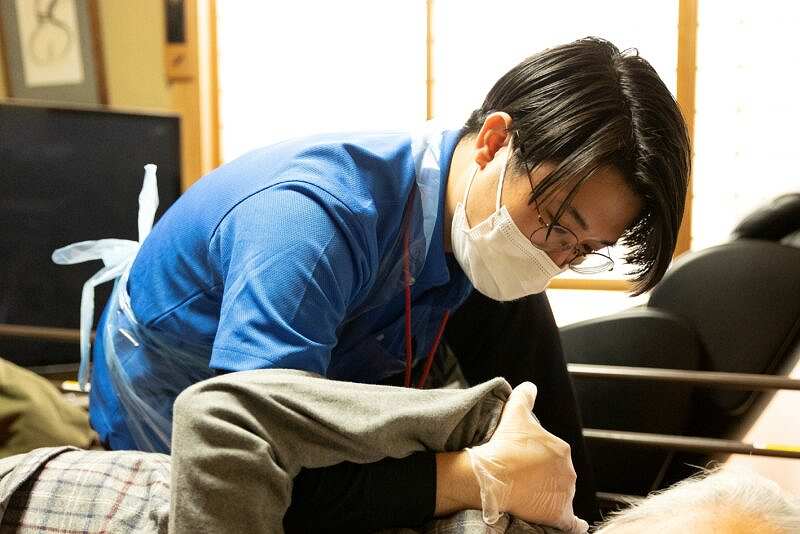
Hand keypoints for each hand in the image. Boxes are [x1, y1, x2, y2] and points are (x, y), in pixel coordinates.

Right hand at [467, 382, 587, 533]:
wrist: (491, 476)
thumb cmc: (503, 445)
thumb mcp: (514, 413)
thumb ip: (524, 396)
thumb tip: (530, 386)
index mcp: (561, 449)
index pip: (553, 454)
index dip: (537, 457)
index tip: (522, 460)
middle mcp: (568, 471)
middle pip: (557, 474)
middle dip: (544, 476)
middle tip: (523, 477)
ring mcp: (564, 494)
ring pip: (561, 494)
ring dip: (550, 495)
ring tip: (530, 495)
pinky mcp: (558, 514)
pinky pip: (571, 522)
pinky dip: (573, 524)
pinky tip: (573, 524)